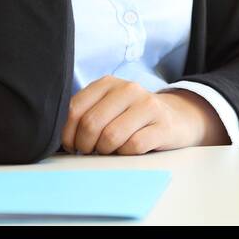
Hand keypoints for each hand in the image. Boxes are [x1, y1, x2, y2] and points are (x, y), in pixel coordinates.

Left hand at [61, 76, 208, 154]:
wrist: (176, 118)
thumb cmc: (133, 117)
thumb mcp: (109, 106)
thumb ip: (86, 113)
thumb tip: (62, 137)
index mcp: (108, 83)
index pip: (76, 108)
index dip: (68, 133)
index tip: (71, 145)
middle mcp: (128, 89)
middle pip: (92, 124)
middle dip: (85, 145)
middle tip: (89, 152)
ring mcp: (148, 105)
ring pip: (111, 136)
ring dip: (105, 151)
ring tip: (109, 151)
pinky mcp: (162, 125)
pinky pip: (133, 146)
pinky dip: (125, 154)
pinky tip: (127, 150)